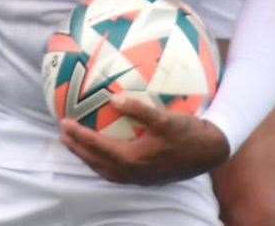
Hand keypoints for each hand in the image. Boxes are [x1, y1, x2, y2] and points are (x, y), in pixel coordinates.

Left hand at [60, 94, 229, 184]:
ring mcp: (141, 177)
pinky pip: (116, 172)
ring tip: (76, 143)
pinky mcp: (147, 176)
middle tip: (62, 134)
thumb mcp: (165, 118)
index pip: (99, 148)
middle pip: (98, 163)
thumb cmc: (189, 133)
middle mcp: (134, 172)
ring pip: (106, 170)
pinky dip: (103, 162)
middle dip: (78, 149)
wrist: (211, 151)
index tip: (65, 124)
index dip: (80, 137)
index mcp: (135, 159)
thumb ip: (139, 109)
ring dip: (88, 157)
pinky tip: (103, 150)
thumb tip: (113, 97)